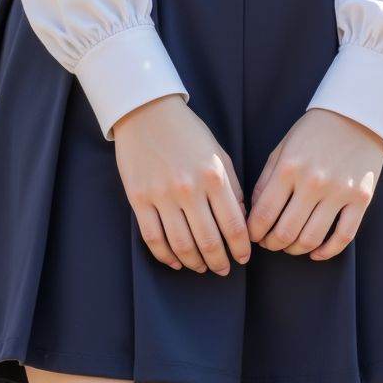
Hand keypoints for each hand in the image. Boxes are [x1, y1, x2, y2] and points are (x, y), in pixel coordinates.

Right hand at [111, 94, 251, 274]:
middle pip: (208, 241)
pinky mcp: (139, 199)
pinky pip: (153, 238)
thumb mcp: (218, 153)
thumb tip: (240, 219)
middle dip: (219, 262)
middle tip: (224, 270)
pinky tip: (176, 262)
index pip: (233, 225)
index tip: (244, 258)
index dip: (241, 247)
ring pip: (181, 245)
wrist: (147, 112)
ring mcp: (162, 195)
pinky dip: (166, 256)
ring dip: (195, 263)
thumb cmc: (188, 132)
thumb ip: (232, 187)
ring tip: (202, 267)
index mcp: (214, 176)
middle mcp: (189, 189)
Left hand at [246, 108, 382, 260]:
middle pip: (285, 232)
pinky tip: (316, 253)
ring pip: (311, 239)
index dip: (254, 233)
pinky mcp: (360, 199)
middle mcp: (312, 182)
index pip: (263, 215)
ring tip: (290, 246)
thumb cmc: (313, 132)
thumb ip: (266, 181)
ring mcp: (339, 192)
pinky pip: (343, 237)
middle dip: (272, 244)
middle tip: (269, 244)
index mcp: (288, 168)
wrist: (355, 116)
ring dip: (295, 250)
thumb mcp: (282, 148)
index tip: (253, 237)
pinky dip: (327, 252)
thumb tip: (253, 215)